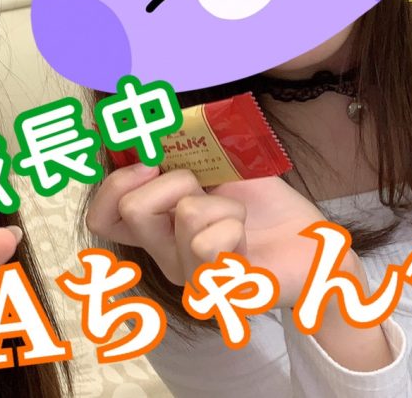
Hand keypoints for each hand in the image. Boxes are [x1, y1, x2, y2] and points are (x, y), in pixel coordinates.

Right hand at [86, 164, 358, 307]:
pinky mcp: (218, 291)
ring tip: (237, 216)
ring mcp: (189, 278)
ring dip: (221, 204)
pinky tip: (245, 235)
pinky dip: (234, 224)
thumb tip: (151, 120)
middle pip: (134, 208)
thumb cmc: (261, 205)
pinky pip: (209, 244)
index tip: (151, 162)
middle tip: (206, 191)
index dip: (115, 184)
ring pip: (184, 217)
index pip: (102, 218)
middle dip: (177, 181)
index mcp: (157, 228)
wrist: (309, 240)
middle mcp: (164, 257)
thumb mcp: (216, 164)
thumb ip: (180, 147)